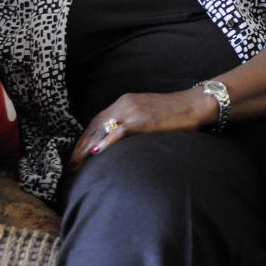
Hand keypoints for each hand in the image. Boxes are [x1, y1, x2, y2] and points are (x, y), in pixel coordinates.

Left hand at [68, 89, 216, 170]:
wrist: (193, 105)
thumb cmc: (174, 112)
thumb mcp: (147, 112)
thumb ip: (132, 121)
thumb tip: (119, 139)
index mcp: (125, 101)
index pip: (98, 120)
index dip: (85, 137)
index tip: (77, 153)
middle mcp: (125, 104)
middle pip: (95, 125)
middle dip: (81, 146)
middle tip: (72, 164)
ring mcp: (133, 111)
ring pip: (103, 129)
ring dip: (87, 148)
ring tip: (78, 164)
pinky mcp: (142, 120)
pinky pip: (119, 133)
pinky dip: (106, 143)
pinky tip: (96, 153)